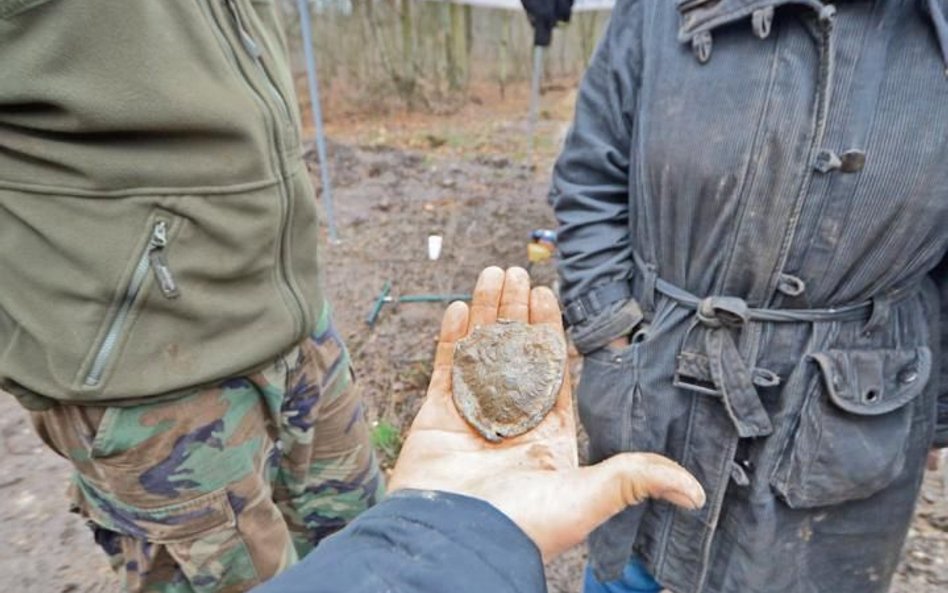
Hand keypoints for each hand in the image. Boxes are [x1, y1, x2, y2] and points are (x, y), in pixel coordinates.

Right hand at [388, 266, 704, 559]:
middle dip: (515, 313)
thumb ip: (634, 477)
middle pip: (512, 354)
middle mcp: (509, 423)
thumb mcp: (589, 497)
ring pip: (479, 354)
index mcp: (546, 437)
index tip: (547, 294)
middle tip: (516, 272)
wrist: (459, 542)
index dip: (549, 331)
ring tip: (491, 276)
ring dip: (485, 315)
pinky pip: (445, 372)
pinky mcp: (436, 421)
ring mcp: (471, 420)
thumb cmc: (524, 526)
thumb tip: (695, 492)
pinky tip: (458, 309)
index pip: (551, 370)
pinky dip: (450, 340)